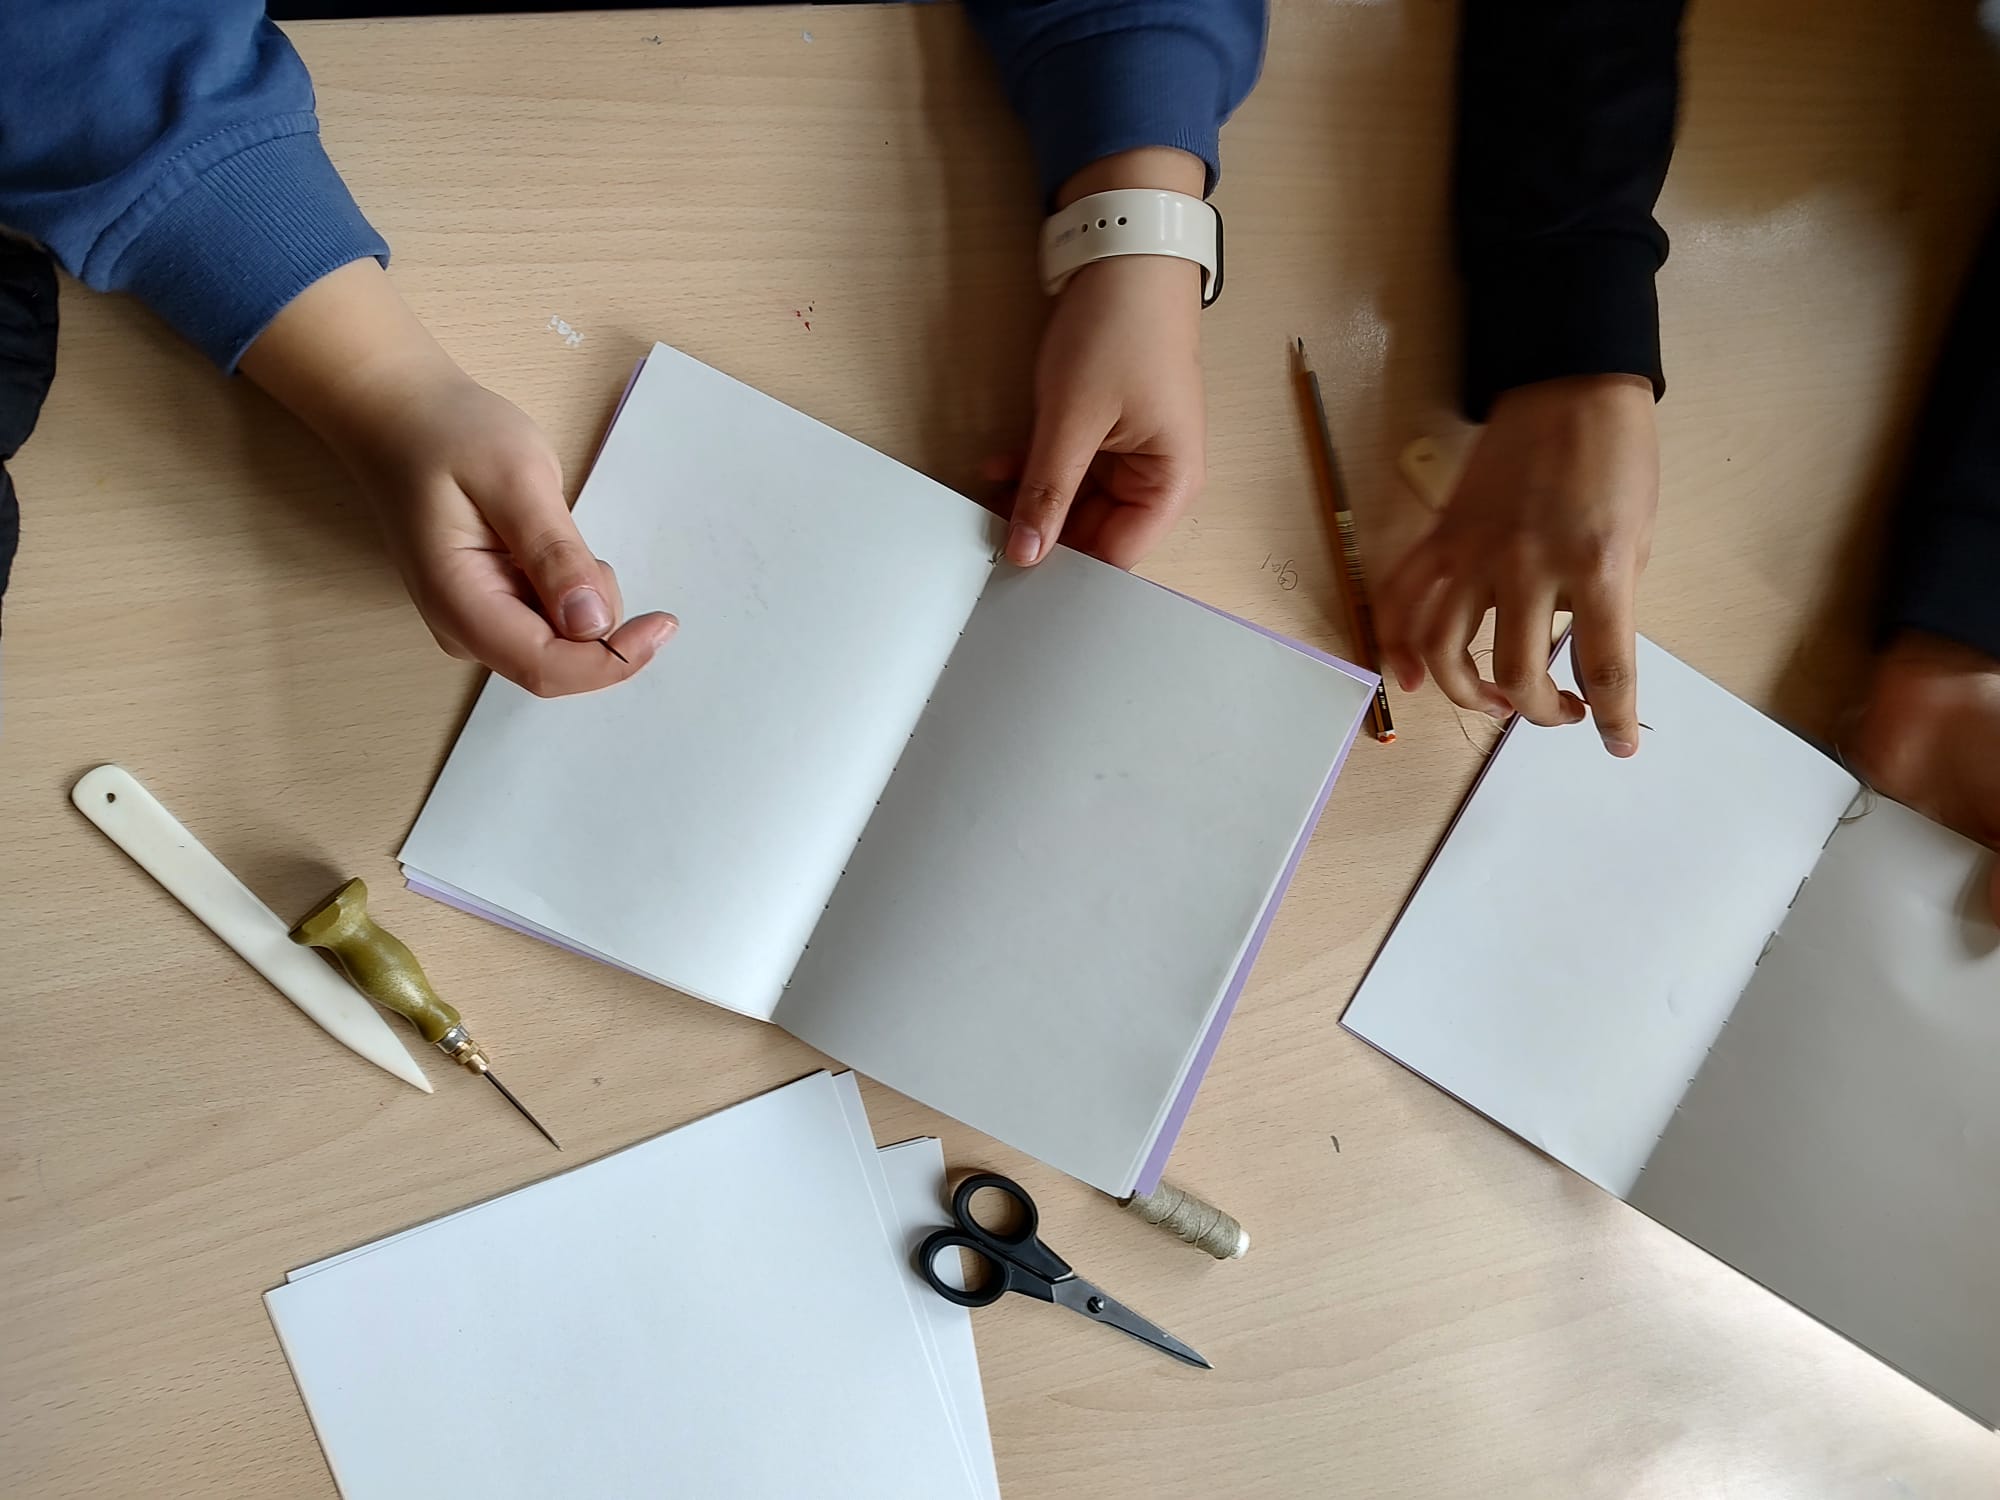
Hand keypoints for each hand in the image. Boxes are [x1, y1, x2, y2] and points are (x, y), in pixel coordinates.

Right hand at [340, 373, 676, 694]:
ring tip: (547, 527)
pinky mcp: (492, 610)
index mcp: (458, 603)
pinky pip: (554, 621)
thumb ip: (553, 554)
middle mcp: (464, 629)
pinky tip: (542, 541)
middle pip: (559, 663)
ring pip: (563, 644)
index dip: (612, 660)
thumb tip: (590, 624)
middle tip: (574, 536)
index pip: (546, 667)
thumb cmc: (450, 437)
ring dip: (583, 596)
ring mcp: (476, 623)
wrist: (402, 418)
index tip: (662, 624)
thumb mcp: (515, 478)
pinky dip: (571, 588)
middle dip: (598, 619)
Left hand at [991, 146, 1207, 569]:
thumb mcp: (1074, 418)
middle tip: (987, 536)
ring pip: (1074, 500)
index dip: (1067, 569)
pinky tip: (995, 467)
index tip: (1015, 577)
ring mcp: (1130, 453)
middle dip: (1041, 531)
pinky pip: (1067, 467)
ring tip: (984, 495)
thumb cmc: (1121, 329)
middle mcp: (1157, 476)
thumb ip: (1048, 492)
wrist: (1125, 250)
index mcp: (1171, 484)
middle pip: (1095, 532)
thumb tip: (1026, 553)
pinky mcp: (1105, 429)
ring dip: (1030, 498)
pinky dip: (1033, 468)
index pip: (1116, 556)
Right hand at [1377, 374, 1657, 754]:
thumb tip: (1580, 652)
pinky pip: (1403, 598)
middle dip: (1538, 712)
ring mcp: (1476, 552)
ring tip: (1490, 700)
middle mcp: (1529, 567)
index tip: (1618, 746)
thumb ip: (1606, 600)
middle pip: (1519, 673)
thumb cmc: (1617, 459)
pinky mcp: (1444, 536)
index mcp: (1596, 566)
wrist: (1572, 386)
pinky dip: (1397, 642)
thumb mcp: (1636, 538)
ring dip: (1465, 692)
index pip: (1605, 668)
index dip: (1612, 720)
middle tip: (1555, 711)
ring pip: (1445, 649)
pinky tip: (1410, 675)